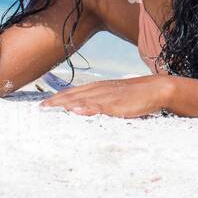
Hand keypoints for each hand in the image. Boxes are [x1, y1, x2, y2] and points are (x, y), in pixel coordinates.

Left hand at [41, 75, 170, 117]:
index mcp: (99, 88)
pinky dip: (86, 107)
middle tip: (40, 109)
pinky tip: (76, 110)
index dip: (57, 98)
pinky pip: (99, 105)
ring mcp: (108, 96)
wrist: (158, 88)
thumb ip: (99, 103)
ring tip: (51, 108)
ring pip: (82, 99)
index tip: (42, 105)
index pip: (73, 92)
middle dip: (56, 102)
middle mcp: (100, 89)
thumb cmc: (137, 95)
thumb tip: (81, 110)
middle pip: (73, 95)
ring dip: (66, 103)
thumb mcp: (116, 97)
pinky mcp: (117, 103)